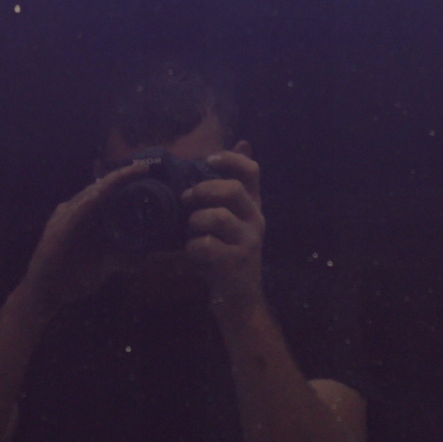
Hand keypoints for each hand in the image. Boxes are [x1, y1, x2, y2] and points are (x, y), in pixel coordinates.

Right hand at [12, 158, 150, 319]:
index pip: (106, 192)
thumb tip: (144, 256)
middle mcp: (73, 211)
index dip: (124, 179)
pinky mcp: (58, 231)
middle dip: (121, 176)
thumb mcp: (104, 264)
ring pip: (89, 195)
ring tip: (128, 174)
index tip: (144, 170)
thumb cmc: (72, 278)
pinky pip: (75, 212)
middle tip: (143, 167)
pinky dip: (89, 203)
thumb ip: (121, 258)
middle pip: (99, 188)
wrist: (45, 295)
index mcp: (84, 216)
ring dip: (109, 184)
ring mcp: (63, 218)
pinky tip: (101, 195)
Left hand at [183, 147, 264, 315]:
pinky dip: (192, 247)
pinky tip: (192, 252)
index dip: (231, 159)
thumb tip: (240, 144)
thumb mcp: (228, 219)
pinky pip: (207, 245)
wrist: (238, 297)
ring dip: (195, 221)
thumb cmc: (225, 252)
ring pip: (218, 217)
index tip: (209, 159)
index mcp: (252, 205)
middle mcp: (256, 219)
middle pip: (233, 190)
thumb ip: (225, 189)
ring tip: (190, 231)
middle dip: (203, 190)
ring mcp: (248, 241)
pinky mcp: (236, 262)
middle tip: (186, 199)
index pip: (252, 171)